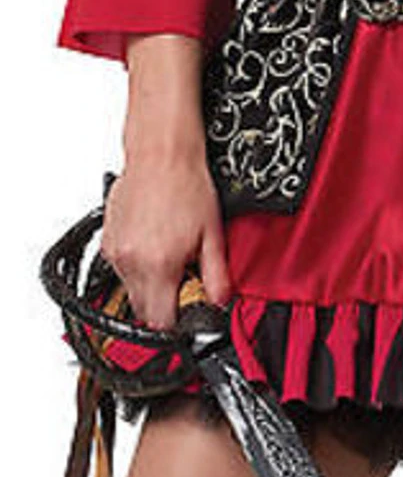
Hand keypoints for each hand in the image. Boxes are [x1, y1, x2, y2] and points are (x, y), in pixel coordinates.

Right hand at [101, 148, 231, 330]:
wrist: (162, 154)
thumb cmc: (187, 185)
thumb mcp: (213, 234)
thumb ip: (217, 276)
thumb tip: (221, 302)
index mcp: (159, 265)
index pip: (160, 322)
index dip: (177, 322)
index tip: (188, 311)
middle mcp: (131, 262)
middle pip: (143, 311)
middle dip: (164, 304)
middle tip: (184, 279)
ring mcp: (115, 252)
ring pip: (130, 289)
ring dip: (150, 283)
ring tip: (169, 252)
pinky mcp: (107, 241)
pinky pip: (120, 268)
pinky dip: (136, 265)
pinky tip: (153, 241)